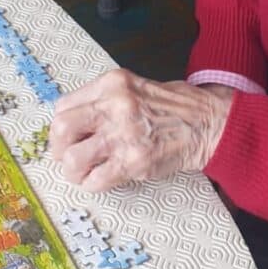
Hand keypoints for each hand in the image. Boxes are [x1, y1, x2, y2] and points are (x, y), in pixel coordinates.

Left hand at [49, 69, 233, 191]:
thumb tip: (74, 125)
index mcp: (112, 84)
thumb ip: (105, 101)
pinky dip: (93, 184)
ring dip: (73, 172)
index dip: (60, 127)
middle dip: (58, 149)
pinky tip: (102, 180)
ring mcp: (123, 134)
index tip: (65, 138)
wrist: (208, 124)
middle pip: (62, 129)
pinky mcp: (134, 161)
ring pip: (73, 159)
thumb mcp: (135, 88)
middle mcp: (114, 105)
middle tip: (68, 158)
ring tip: (84, 173)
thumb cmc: (174, 108)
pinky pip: (96, 179)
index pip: (64, 106)